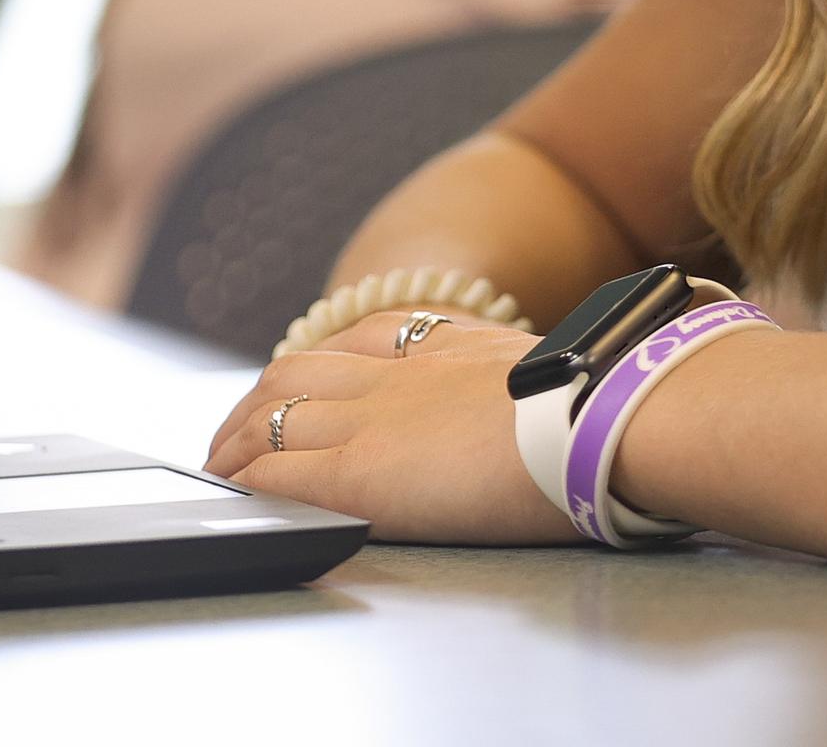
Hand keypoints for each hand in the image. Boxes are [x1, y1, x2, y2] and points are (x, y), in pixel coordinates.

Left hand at [204, 310, 570, 541]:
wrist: (601, 421)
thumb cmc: (606, 409)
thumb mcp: (563, 376)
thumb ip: (537, 388)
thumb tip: (572, 411)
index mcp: (451, 346)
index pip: (364, 336)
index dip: (325, 358)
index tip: (306, 377)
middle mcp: (401, 374)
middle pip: (302, 368)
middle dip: (261, 397)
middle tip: (239, 429)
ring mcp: (374, 420)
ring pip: (275, 413)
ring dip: (238, 437)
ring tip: (219, 464)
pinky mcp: (360, 475)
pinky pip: (278, 473)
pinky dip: (246, 480)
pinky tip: (231, 491)